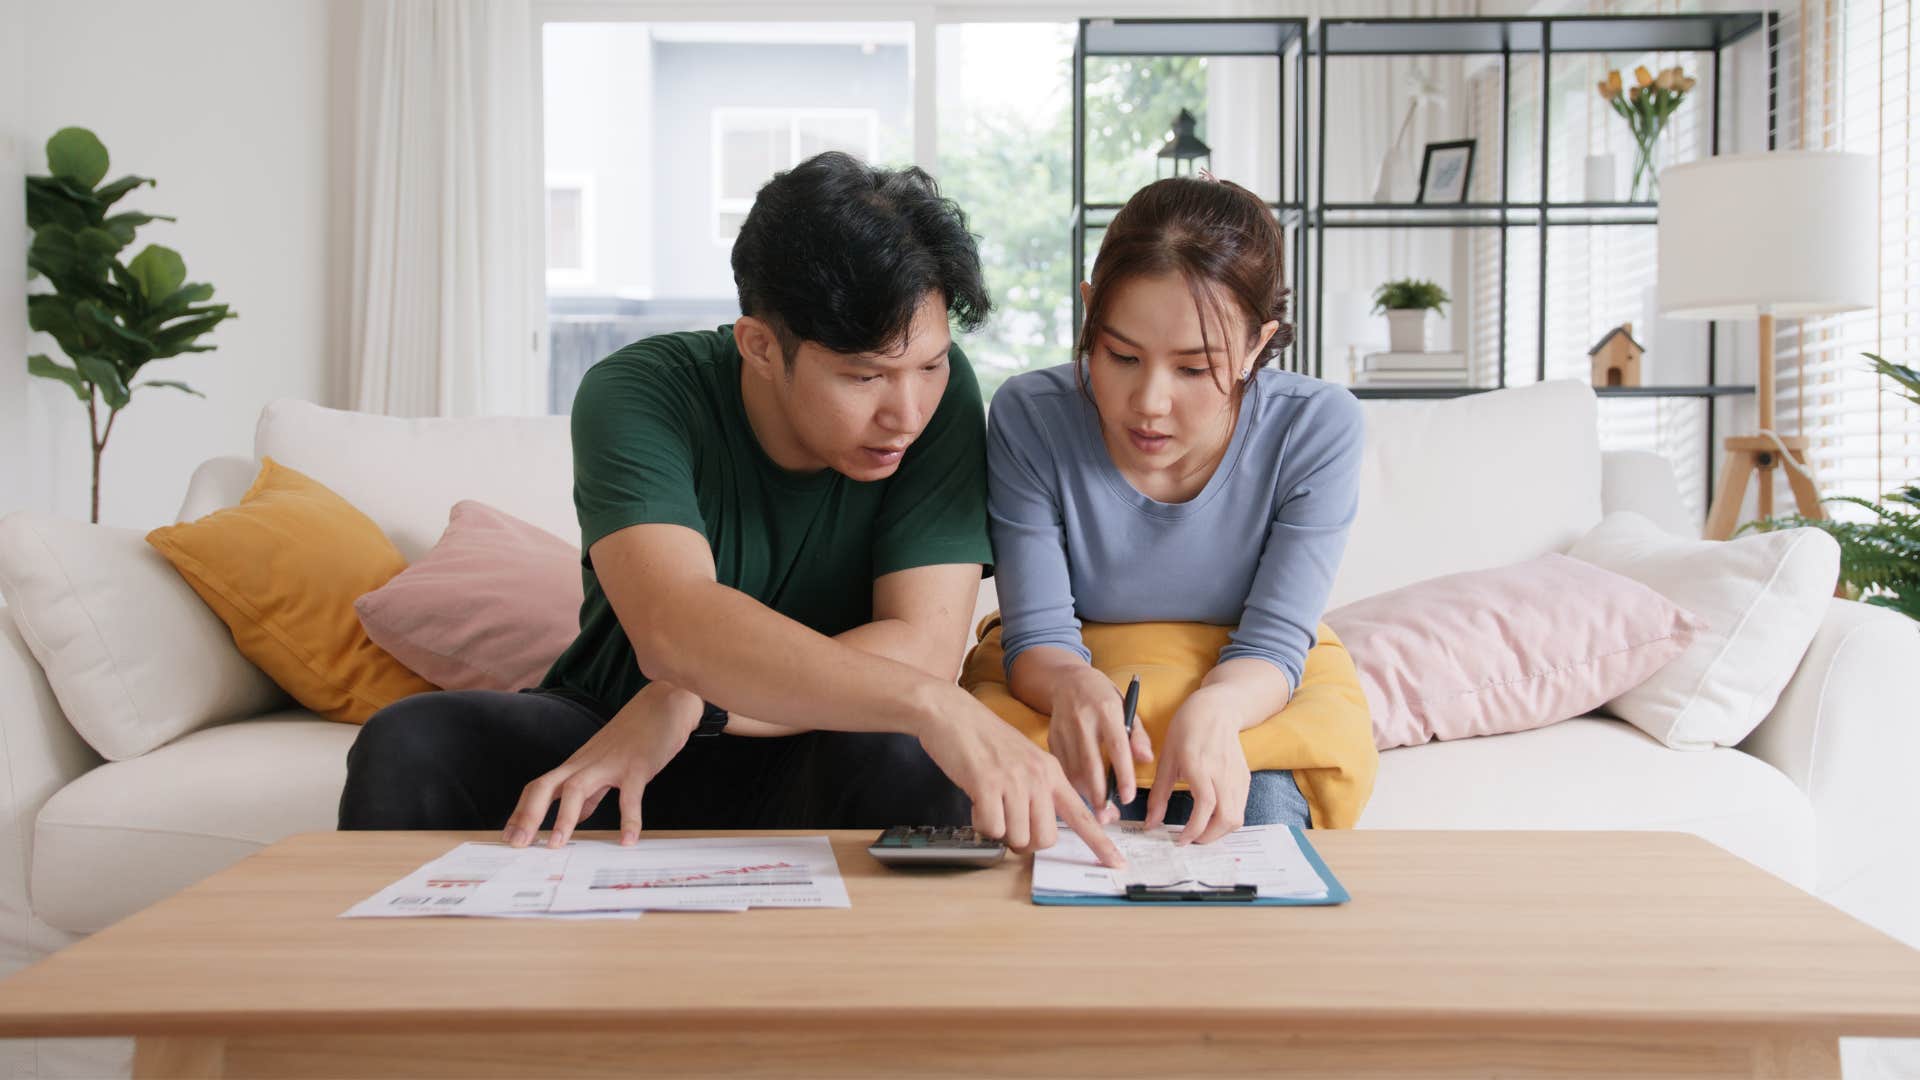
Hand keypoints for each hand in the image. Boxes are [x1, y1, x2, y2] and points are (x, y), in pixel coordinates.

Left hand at [502, 682, 701, 848]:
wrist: (665, 702)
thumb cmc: (636, 735)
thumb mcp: (607, 764)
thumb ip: (593, 792)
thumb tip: (579, 816)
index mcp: (578, 764)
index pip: (539, 787)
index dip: (521, 811)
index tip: (508, 836)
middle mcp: (587, 762)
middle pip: (546, 784)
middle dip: (528, 814)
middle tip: (517, 844)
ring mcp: (611, 762)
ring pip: (577, 787)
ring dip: (564, 817)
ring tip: (557, 844)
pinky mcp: (637, 765)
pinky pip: (630, 796)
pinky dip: (629, 820)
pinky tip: (628, 840)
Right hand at [916, 686, 1127, 868]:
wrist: (953, 714)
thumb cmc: (985, 741)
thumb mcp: (1025, 760)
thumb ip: (1038, 790)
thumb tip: (1040, 831)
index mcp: (1052, 772)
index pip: (1082, 815)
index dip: (1100, 843)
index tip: (1117, 863)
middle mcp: (1038, 777)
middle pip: (1045, 839)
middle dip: (1025, 843)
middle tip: (1009, 825)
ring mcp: (1014, 780)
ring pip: (1017, 838)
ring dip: (1000, 832)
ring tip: (990, 806)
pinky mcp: (987, 784)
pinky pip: (991, 828)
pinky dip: (981, 823)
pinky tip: (976, 802)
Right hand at [1047, 666, 1152, 823]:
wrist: (1067, 681)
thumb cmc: (1103, 697)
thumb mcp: (1126, 707)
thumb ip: (1137, 735)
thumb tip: (1146, 760)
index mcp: (1107, 710)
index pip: (1117, 747)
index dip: (1123, 775)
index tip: (1128, 797)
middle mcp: (1083, 720)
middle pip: (1091, 763)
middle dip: (1099, 794)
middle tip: (1109, 816)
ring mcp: (1064, 729)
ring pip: (1073, 769)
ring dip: (1086, 793)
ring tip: (1100, 810)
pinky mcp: (1051, 737)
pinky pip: (1061, 767)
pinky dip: (1072, 784)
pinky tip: (1083, 794)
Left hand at [1145, 688, 1250, 845]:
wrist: (1217, 710)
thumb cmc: (1187, 730)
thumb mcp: (1166, 759)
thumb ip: (1159, 794)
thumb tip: (1150, 823)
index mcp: (1200, 766)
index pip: (1205, 806)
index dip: (1194, 829)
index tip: (1180, 840)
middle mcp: (1223, 773)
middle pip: (1227, 818)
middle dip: (1209, 837)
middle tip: (1190, 840)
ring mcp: (1238, 777)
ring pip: (1237, 817)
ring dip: (1219, 831)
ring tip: (1199, 831)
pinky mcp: (1245, 778)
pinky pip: (1240, 807)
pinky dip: (1226, 819)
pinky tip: (1210, 816)